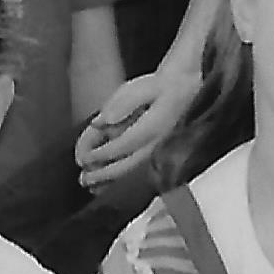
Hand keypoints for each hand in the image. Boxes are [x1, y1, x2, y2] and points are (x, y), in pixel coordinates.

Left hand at [72, 57, 197, 191]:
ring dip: (114, 183)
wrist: (190, 88)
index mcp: (151, 127)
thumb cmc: (164, 86)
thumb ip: (121, 104)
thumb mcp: (142, 87)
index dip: (101, 155)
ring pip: (136, 175)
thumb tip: (101, 121)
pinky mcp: (166, 156)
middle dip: (103, 175)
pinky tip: (113, 185)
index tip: (83, 160)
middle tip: (84, 179)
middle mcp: (158, 145)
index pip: (122, 146)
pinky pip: (144, 175)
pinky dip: (126, 183)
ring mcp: (164, 153)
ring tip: (93, 187)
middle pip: (128, 167)